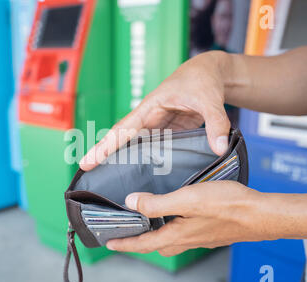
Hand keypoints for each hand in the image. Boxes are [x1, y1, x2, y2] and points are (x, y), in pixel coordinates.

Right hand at [80, 51, 231, 170]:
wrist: (209, 73)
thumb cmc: (202, 79)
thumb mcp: (210, 99)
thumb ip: (215, 123)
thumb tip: (219, 149)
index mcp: (150, 107)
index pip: (123, 129)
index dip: (104, 146)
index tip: (87, 161)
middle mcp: (149, 119)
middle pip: (122, 141)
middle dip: (104, 156)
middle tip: (86, 175)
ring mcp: (158, 128)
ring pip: (135, 147)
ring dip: (122, 162)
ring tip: (108, 183)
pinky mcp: (168, 133)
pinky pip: (152, 150)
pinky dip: (144, 163)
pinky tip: (141, 179)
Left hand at [105, 181, 277, 255]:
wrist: (262, 215)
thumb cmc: (228, 206)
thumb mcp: (187, 199)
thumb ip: (157, 203)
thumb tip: (132, 203)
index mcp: (177, 235)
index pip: (143, 244)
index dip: (125, 243)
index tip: (110, 243)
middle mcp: (187, 240)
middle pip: (157, 245)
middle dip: (141, 241)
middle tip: (129, 232)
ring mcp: (201, 238)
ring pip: (172, 239)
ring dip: (158, 233)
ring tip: (151, 219)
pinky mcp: (211, 232)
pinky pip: (186, 233)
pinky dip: (175, 227)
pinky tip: (180, 214)